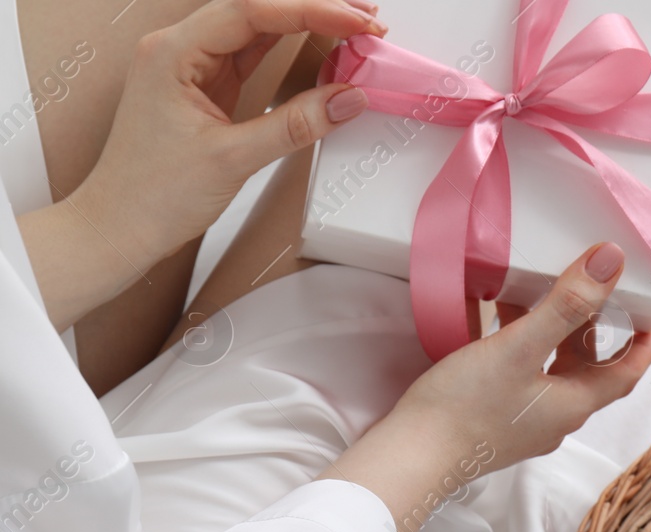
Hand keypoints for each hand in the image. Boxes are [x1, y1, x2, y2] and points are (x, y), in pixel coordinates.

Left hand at [75, 0, 382, 266]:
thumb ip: (295, 125)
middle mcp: (179, 49)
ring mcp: (192, 67)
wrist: (120, 225)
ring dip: (305, 25)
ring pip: (256, 30)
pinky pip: (252, 56)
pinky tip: (318, 50)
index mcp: (174, 52)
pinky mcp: (204, 88)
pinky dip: (288, 52)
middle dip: (313, 9)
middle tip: (365, 16)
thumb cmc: (152, 193)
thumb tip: (346, 99)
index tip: (355, 20)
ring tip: (351, 27)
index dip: (310, 11)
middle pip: (257, 10)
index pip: (252, 11)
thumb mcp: (233, 158)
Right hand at [324, 243, 650, 531]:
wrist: (411, 456)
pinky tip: (496, 317)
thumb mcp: (520, 347)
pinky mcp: (493, 417)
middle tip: (599, 295)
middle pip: (587, 369)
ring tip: (543, 292)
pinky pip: (519, 373)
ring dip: (553, 332)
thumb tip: (610, 263)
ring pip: (551, 368)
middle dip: (595, 331)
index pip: (625, 375)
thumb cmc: (467, 408)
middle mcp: (554, 417)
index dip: (644, 348)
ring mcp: (522, 420)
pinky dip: (519, 343)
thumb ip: (566, 305)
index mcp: (572, 404)